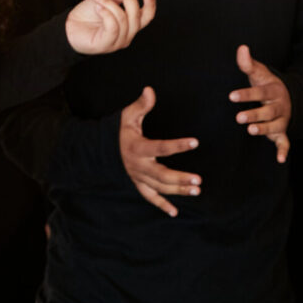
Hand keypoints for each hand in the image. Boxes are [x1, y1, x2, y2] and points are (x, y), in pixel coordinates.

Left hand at [65, 0, 154, 54]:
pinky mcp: (106, 45)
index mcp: (129, 24)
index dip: (150, 4)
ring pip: (122, 18)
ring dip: (108, 2)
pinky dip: (105, 13)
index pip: (146, 16)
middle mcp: (127, 34)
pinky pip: (112, 27)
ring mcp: (118, 41)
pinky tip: (97, 7)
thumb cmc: (87, 15)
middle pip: (136, 15)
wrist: (69, 27)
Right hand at [117, 86, 199, 216]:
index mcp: (137, 147)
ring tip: (197, 189)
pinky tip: (174, 212)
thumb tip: (150, 90)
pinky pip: (150, 197)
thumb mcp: (127, 116)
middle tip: (199, 179)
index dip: (178, 145)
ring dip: (178, 190)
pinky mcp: (138, 184)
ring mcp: (138, 177)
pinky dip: (161, 205)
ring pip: (159, 187)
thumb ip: (140, 105)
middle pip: (161, 175)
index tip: (195, 142)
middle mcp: (138, 165)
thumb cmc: (121, 131)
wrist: (103, 149)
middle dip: (180, 178)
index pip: (160, 147)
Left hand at [230, 45, 290, 161]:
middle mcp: (279, 106)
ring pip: (274, 126)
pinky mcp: (282, 132)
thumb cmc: (266, 84)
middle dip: (254, 114)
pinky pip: (285, 142)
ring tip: (251, 130)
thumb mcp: (259, 73)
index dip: (246, 94)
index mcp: (272, 90)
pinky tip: (280, 160)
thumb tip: (241, 48)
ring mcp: (281, 120)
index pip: (259, 92)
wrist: (288, 97)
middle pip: (267, 111)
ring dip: (264, 129)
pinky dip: (284, 151)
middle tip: (239, 118)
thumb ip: (248, 63)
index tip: (231, 96)